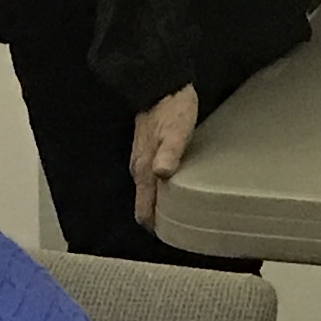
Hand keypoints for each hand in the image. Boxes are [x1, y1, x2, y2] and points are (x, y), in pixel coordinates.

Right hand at [128, 86, 199, 230]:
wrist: (160, 83)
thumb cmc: (172, 107)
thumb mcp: (177, 130)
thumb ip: (170, 153)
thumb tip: (161, 173)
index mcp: (144, 170)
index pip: (143, 211)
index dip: (155, 227)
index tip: (171, 237)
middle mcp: (139, 169)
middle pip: (144, 205)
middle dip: (158, 220)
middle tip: (181, 230)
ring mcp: (141, 160)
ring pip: (147, 193)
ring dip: (160, 205)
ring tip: (181, 212)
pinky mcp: (148, 151)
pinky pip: (151, 180)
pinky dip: (161, 190)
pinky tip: (176, 188)